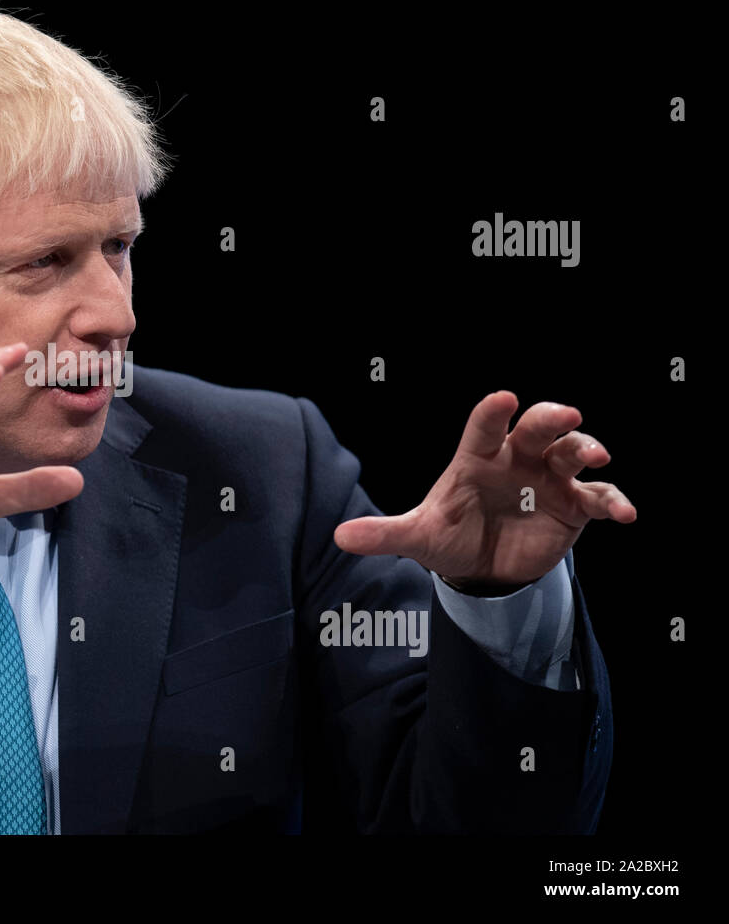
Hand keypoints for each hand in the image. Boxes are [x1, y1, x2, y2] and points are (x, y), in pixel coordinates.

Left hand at [333, 391, 635, 587]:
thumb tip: (341, 536)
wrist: (482, 567)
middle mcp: (516, 460)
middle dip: (550, 417)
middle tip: (566, 414)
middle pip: (536, 427)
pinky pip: (599, 498)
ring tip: (598, 458)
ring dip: (587, 449)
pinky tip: (625, 513)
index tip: (503, 398)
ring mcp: (548, 479)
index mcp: (477, 457)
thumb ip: (384, 534)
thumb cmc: (450, 535)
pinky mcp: (573, 507)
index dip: (494, 411)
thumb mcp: (418, 537)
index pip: (485, 426)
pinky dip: (614, 501)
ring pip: (572, 452)